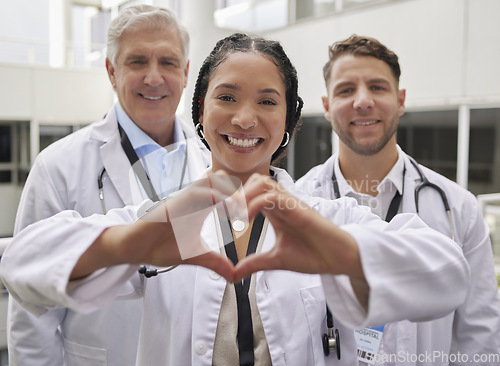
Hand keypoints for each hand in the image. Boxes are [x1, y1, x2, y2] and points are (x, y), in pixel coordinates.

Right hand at [74, 173, 244, 282]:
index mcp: (203, 208)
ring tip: (244, 212)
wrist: (134, 248)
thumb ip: (216, 262)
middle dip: (244, 193)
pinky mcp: (175, 201)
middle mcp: (196, 199)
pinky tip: (226, 211)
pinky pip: (198, 191)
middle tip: (257, 210)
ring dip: (231, 193)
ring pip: (215, 181)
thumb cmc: (160, 246)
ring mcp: (185, 198)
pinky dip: (214, 197)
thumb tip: (235, 275)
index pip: (229, 195)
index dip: (245, 201)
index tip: (259, 215)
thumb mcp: (195, 256)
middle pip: (227, 183)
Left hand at [233, 174, 362, 282]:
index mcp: (275, 210)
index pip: (249, 191)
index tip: (216, 212)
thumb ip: (254, 263)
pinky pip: (272, 196)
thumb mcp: (276, 260)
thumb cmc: (314, 255)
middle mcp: (281, 202)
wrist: (339, 259)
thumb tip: (234, 274)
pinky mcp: (298, 209)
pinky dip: (255, 204)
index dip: (231, 197)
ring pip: (261, 182)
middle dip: (234, 193)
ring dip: (243, 196)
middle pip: (252, 181)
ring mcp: (290, 203)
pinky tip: (247, 220)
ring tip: (233, 215)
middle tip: (221, 213)